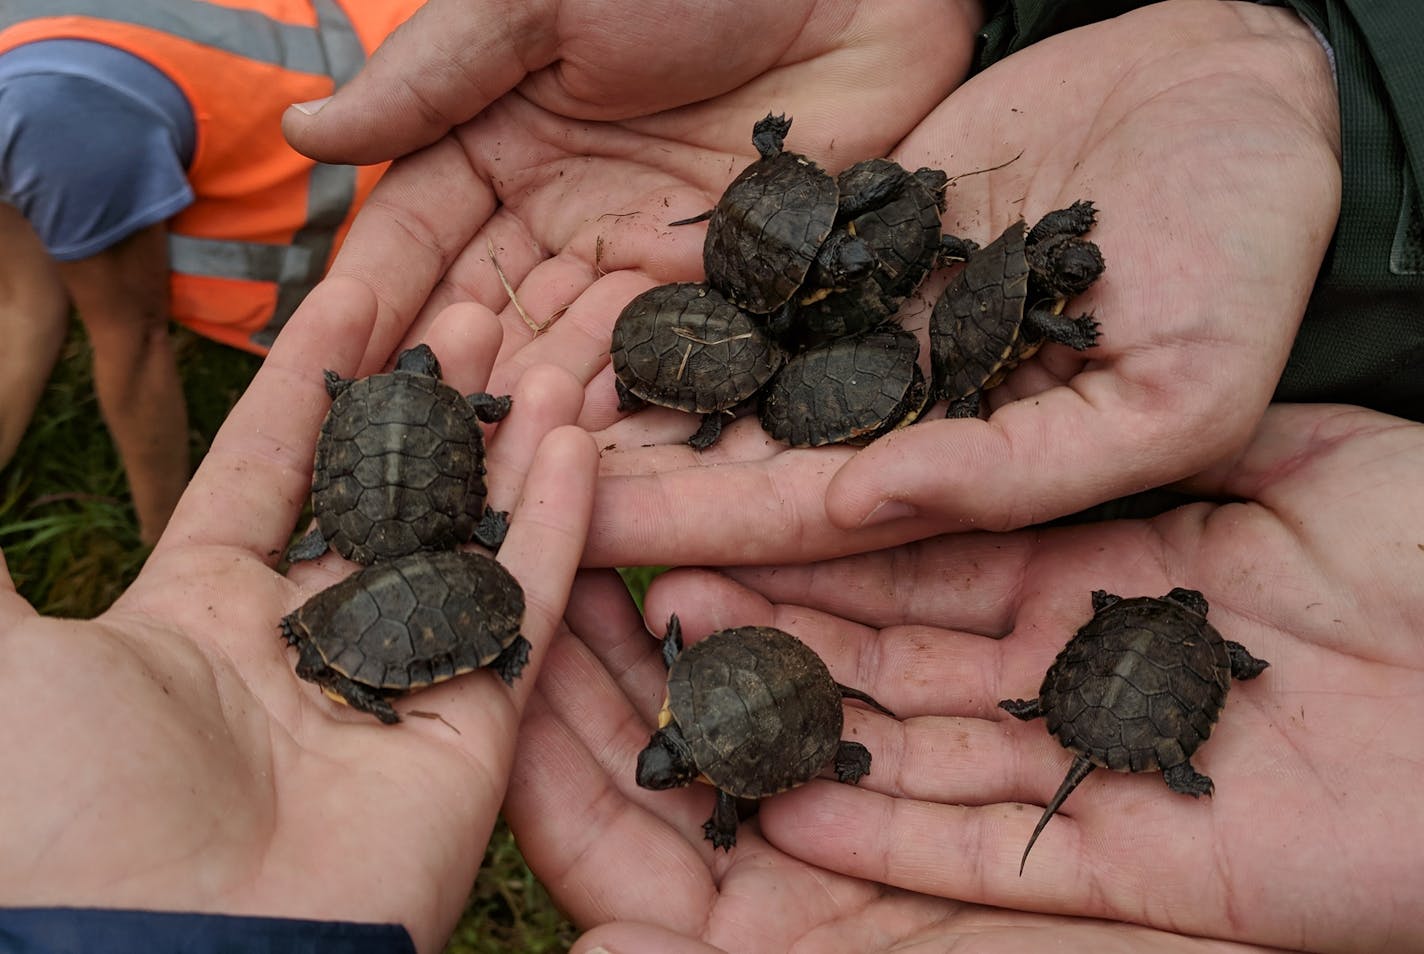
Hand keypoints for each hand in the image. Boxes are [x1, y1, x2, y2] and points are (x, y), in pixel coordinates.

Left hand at [0, 279, 598, 953]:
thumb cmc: (61, 809)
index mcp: (197, 615)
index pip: (269, 464)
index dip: (312, 377)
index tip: (358, 294)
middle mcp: (305, 642)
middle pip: (383, 490)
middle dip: (428, 398)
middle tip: (474, 306)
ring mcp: (394, 683)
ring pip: (467, 536)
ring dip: (504, 445)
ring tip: (545, 351)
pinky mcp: (469, 733)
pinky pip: (520, 608)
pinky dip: (553, 527)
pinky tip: (574, 439)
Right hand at [276, 0, 981, 397]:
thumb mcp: (536, 2)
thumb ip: (430, 78)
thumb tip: (304, 134)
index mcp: (497, 141)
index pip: (416, 235)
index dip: (378, 295)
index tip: (333, 360)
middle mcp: (560, 209)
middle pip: (490, 309)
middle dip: (458, 372)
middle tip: (419, 448)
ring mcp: (643, 250)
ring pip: (572, 345)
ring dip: (535, 401)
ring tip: (497, 465)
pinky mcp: (723, 277)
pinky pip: (668, 351)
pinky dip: (632, 400)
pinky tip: (592, 449)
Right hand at [556, 402, 1419, 953]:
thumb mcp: (1281, 453)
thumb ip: (1142, 444)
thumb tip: (1017, 398)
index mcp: (1103, 571)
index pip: (931, 551)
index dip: (822, 534)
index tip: (723, 503)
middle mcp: (1078, 668)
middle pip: (899, 647)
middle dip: (778, 620)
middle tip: (661, 585)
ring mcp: (1101, 769)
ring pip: (920, 746)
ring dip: (803, 715)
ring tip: (687, 681)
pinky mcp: (1141, 866)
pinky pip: (994, 853)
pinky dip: (889, 833)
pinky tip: (788, 801)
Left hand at [585, 0, 1341, 565]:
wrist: (1250, 95)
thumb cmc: (1251, 252)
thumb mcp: (1171, 391)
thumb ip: (1016, 469)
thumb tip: (855, 509)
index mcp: (972, 466)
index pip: (817, 521)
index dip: (710, 534)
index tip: (595, 547)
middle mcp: (905, 402)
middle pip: (746, 449)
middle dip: (635, 466)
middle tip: (507, 481)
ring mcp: (874, 312)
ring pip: (735, 358)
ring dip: (638, 377)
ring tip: (521, 393)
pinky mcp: (860, 226)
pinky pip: (754, 255)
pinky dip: (680, 270)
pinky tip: (587, 283)